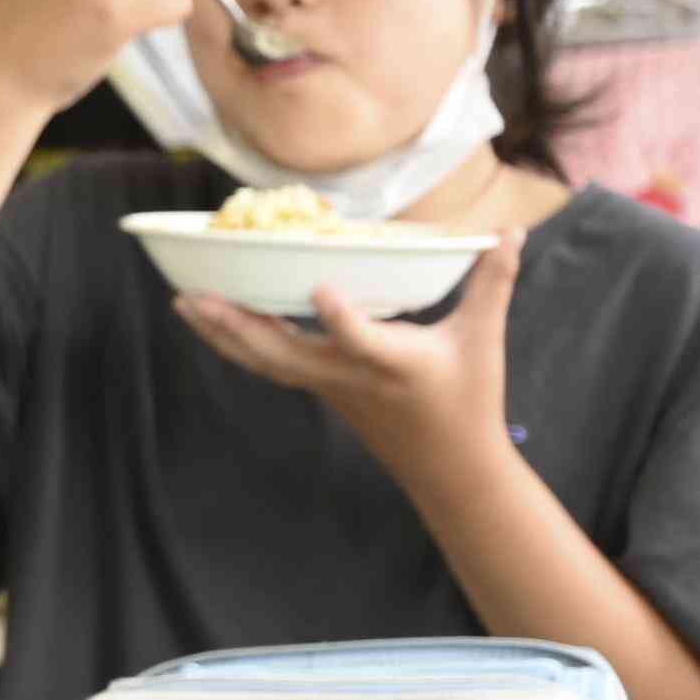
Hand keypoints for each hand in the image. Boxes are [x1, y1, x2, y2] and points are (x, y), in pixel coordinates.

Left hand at [175, 232, 522, 476]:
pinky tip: (212, 322)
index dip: (342, 320)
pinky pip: (270, 367)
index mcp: (393, 364)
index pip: (363, 342)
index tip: (322, 289)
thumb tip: (515, 232)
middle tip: (194, 295)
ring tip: (183, 304)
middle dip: (238, 326)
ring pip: (266, 363)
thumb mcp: (484, 341)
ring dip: (224, 335)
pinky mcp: (320, 390)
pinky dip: (239, 345)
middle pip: (283, 355)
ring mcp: (328, 388)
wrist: (450, 467)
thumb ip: (494, 283)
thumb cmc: (468, 400)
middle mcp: (350, 378)